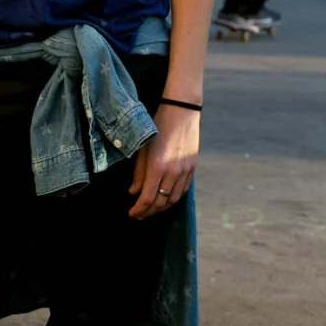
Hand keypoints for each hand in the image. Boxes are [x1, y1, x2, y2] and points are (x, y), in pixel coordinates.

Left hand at [127, 103, 199, 219]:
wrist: (181, 111)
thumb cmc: (157, 126)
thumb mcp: (143, 148)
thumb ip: (139, 172)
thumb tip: (134, 192)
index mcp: (157, 166)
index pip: (147, 198)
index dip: (139, 209)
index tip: (132, 213)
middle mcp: (173, 171)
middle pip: (160, 202)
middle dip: (148, 211)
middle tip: (140, 215)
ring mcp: (185, 170)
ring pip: (174, 199)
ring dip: (162, 207)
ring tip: (151, 210)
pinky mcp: (192, 167)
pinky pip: (183, 190)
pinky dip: (174, 198)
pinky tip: (166, 199)